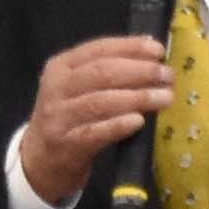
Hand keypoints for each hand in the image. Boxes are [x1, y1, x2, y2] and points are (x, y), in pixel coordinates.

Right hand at [20, 35, 173, 205]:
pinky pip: (96, 133)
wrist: (40, 160)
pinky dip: (119, 125)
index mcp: (61, 66)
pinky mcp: (67, 145)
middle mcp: (56, 88)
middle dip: (139, 72)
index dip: (130, 47)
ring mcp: (59, 117)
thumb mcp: (76, 89)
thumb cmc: (68, 118)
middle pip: (101, 73)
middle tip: (167, 76)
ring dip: (138, 98)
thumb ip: (105, 72)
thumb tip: (150, 55)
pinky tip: (139, 121)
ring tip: (165, 98)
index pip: (98, 50)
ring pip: (101, 102)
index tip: (158, 51)